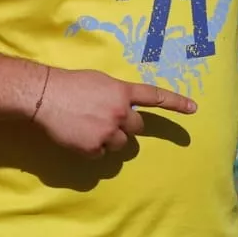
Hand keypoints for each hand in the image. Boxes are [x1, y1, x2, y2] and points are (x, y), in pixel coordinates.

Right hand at [32, 67, 197, 156]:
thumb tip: (123, 106)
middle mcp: (120, 113)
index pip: (155, 97)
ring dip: (109, 139)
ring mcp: (108, 132)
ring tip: (87, 126)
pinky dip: (91, 148)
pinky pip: (100, 154)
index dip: (176, 103)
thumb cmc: (69, 84)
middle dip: (126, 127)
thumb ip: (116, 94)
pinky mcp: (93, 147)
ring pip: (120, 144)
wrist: (43, 96)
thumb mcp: (100, 82)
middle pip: (138, 128)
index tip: (194, 109)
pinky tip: (78, 135)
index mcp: (122, 92)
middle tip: (106, 120)